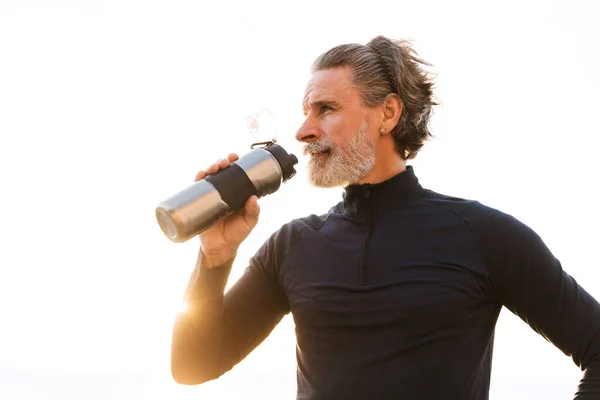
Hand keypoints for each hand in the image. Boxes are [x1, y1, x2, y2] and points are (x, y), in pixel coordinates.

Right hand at [194, 153, 259, 267]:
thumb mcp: (249, 223)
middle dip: (221, 162)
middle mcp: (223, 192)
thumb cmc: (236, 234)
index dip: (235, 163)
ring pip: (209, 177)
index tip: (236, 157)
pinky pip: (197, 189)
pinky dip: (197, 180)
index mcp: (236, 193)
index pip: (235, 173)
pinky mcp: (200, 203)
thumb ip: (253, 212)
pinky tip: (200, 175)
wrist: (220, 249)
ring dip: (209, 168)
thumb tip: (254, 199)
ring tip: (213, 168)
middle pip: (221, 171)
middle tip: (224, 162)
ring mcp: (211, 196)